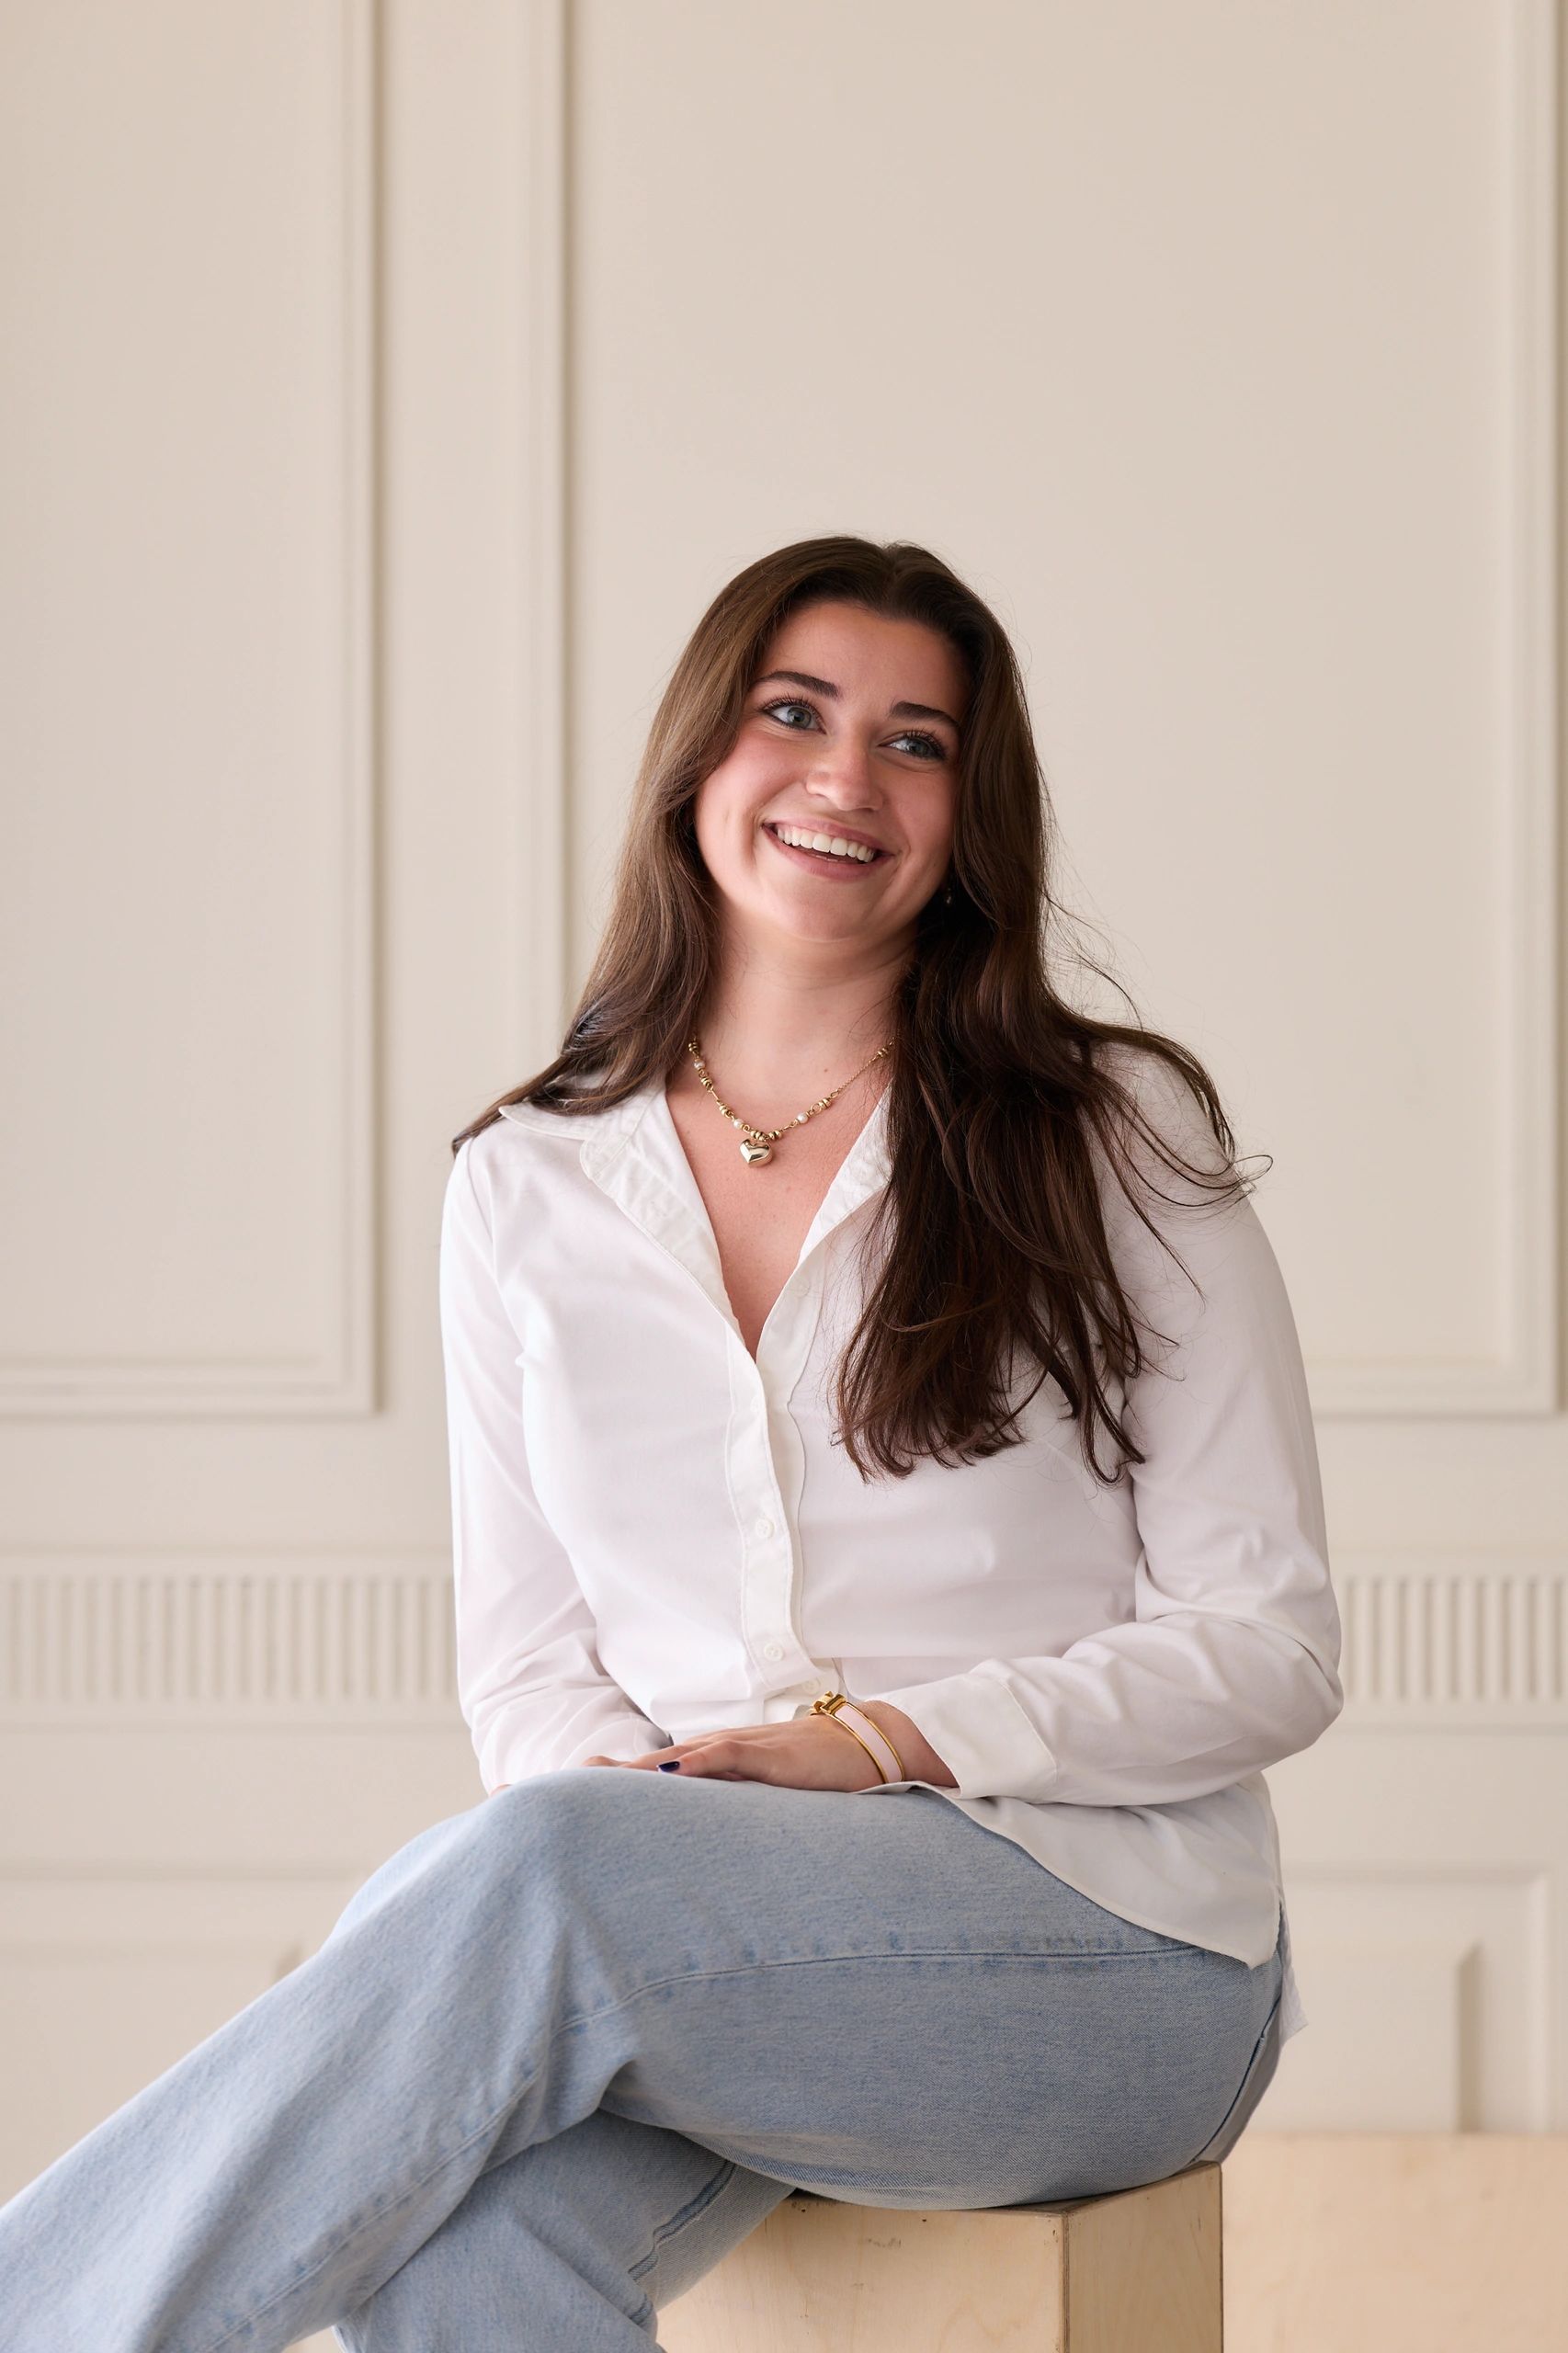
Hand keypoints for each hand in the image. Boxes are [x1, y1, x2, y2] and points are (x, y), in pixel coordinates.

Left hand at [583, 1701, 954, 1792]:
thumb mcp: (759, 1805)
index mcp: (710, 1768)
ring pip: (678, 1759)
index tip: (563, 1802)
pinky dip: (698, 1761)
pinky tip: (669, 1771)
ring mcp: (741, 1750)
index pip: (650, 1777)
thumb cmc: (810, 1777)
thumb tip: (694, 1866)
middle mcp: (715, 1754)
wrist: (864, 1747)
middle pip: (649, 1766)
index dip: (606, 1788)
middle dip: (603, 1779)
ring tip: (593, 1782)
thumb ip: (726, 1824)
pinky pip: (727, 1753)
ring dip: (636, 1770)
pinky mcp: (769, 1754)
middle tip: (553, 1791)